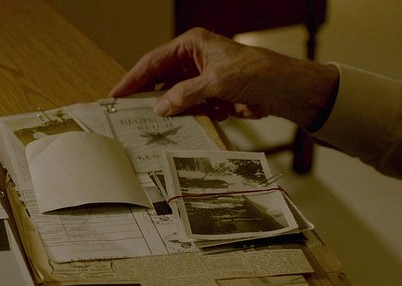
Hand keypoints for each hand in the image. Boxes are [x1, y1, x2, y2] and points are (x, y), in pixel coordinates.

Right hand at [110, 27, 338, 129]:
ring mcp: (203, 79)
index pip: (154, 61)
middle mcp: (195, 59)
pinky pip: (190, 108)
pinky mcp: (212, 96)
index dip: (133, 78)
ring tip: (149, 124)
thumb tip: (160, 107)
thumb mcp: (216, 82)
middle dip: (148, 95)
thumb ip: (185, 95)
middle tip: (126, 112)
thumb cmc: (256, 73)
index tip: (116, 94)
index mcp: (192, 44)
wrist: (284, 90)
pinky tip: (180, 125)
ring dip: (168, 109)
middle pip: (161, 79)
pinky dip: (186, 116)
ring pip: (175, 96)